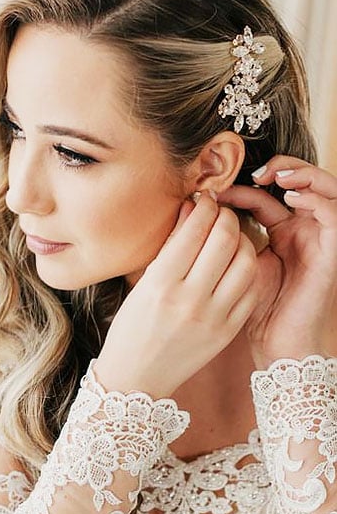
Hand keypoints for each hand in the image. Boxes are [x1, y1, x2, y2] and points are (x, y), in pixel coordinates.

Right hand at [94, 192, 257, 397]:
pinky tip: (236, 264)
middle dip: (226, 216)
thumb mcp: (142, 283)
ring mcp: (213, 318)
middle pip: (225, 239)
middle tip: (221, 213)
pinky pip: (251, 289)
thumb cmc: (131, 328)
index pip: (195, 230)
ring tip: (231, 237)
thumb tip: (193, 208)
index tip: (206, 199)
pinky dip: (248, 269)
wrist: (137, 377)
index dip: (205, 206)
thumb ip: (171, 245)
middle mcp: (189, 300)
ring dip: (243, 240)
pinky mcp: (228, 332)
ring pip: (246, 262)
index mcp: (160, 284)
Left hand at [218, 156, 336, 367]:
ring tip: (276, 177)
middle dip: (282, 168)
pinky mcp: (332, 253)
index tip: (217, 190)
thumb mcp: (233, 265)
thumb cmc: (251, 310)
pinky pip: (334, 216)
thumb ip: (221, 237)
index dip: (243, 187)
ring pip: (325, 190)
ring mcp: (319, 240)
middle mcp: (303, 231)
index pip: (265, 196)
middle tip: (255, 170)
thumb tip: (191, 206)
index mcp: (280, 233)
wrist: (274, 344)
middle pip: (301, 183)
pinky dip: (316, 200)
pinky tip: (291, 199)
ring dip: (303, 176)